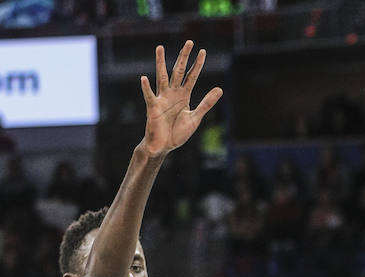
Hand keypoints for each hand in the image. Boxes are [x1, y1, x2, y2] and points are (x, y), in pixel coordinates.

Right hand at [139, 43, 221, 159]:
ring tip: (160, 48)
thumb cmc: (177, 133)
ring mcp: (162, 99)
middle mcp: (172, 94)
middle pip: (178, 71)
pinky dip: (146, 88)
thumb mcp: (195, 118)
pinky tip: (144, 78)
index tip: (202, 51)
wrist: (163, 147)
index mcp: (183, 96)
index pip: (191, 76)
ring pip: (162, 77)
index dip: (197, 65)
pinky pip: (149, 96)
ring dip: (160, 63)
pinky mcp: (153, 108)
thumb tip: (220, 89)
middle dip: (184, 57)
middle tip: (189, 42)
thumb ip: (206, 103)